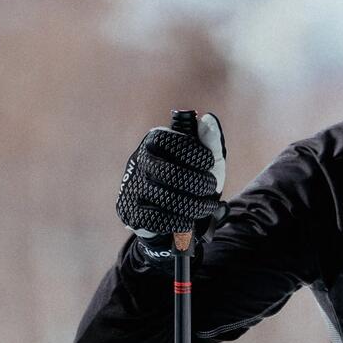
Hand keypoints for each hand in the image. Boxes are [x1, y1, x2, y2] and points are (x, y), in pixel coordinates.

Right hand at [117, 110, 227, 240]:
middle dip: (199, 184)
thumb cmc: (193, 179)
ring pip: (167, 200)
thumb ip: (210, 140)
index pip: (171, 143)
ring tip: (207, 206)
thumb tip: (208, 119)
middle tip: (211, 188)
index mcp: (154, 140)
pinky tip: (188, 220)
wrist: (176, 213)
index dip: (195, 154)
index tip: (208, 163)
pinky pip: (157, 220)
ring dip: (195, 206)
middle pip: (171, 175)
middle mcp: (139, 160)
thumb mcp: (206, 160)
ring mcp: (132, 187)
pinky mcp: (130, 212)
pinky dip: (179, 222)